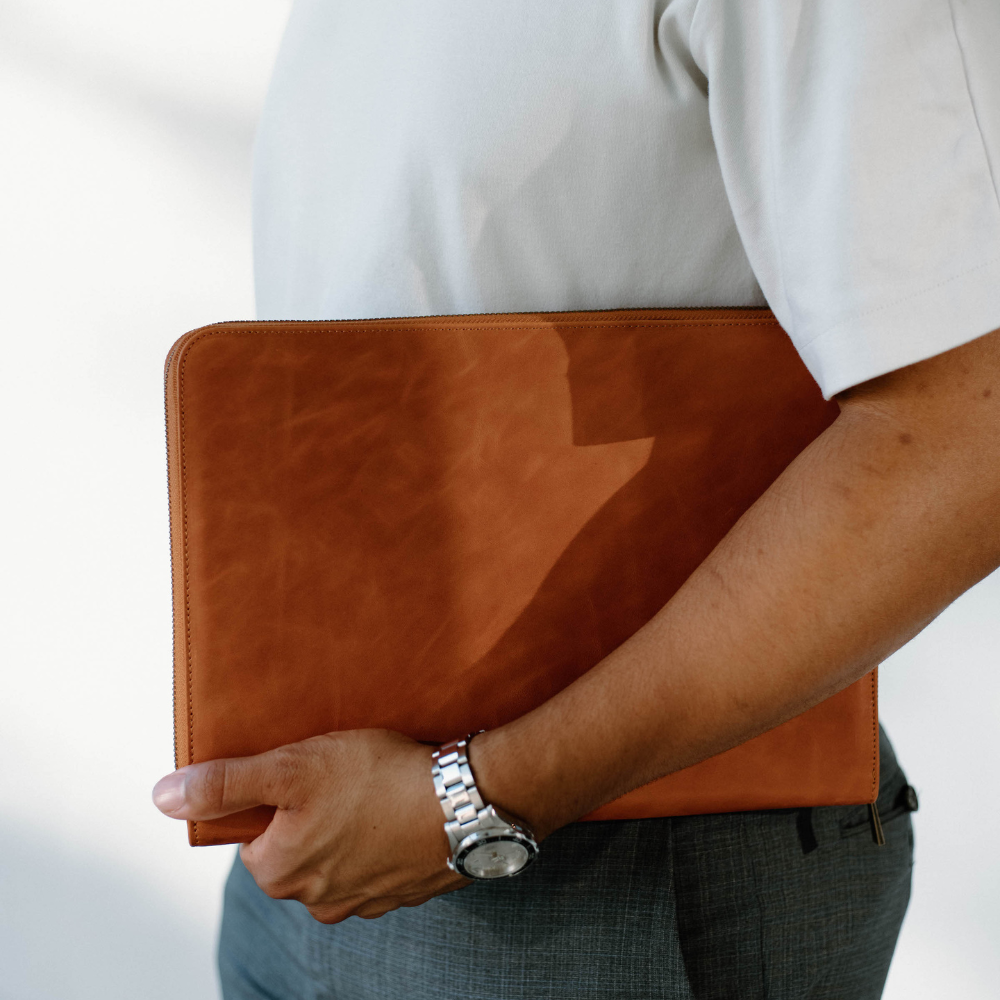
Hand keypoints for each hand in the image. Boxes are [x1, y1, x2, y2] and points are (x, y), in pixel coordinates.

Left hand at [151, 729, 468, 922]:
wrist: (466, 801)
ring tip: (377, 786)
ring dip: (352, 826)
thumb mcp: (292, 768)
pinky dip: (387, 836)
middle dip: (314, 810)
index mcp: (280, 873)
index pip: (255, 833)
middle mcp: (318, 900)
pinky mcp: (407, 890)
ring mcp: (367, 900)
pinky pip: (382, 861)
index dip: (276, 795)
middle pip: (298, 845)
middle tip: (342, 772)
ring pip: (341, 854)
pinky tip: (404, 805)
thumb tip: (163, 797)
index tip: (304, 769)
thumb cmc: (378, 780)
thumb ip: (227, 784)